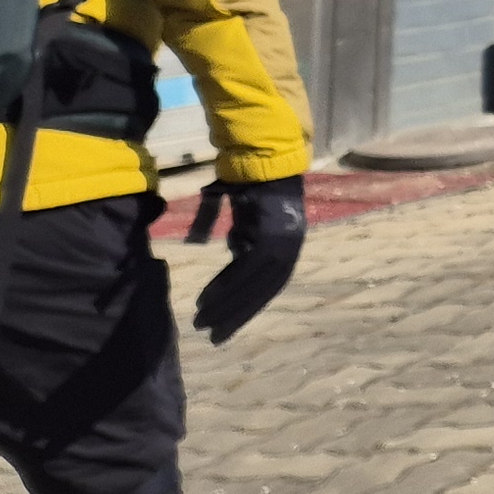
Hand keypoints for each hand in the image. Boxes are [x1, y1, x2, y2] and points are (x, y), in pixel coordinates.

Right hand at [191, 176, 306, 344]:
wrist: (261, 157)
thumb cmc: (251, 186)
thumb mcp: (245, 221)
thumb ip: (241, 242)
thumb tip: (235, 257)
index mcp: (286, 248)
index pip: (268, 288)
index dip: (247, 308)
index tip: (225, 327)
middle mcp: (290, 249)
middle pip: (263, 292)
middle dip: (237, 315)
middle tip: (212, 336)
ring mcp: (284, 243)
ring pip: (254, 285)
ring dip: (228, 305)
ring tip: (203, 322)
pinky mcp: (272, 236)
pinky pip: (247, 269)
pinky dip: (226, 285)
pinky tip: (208, 299)